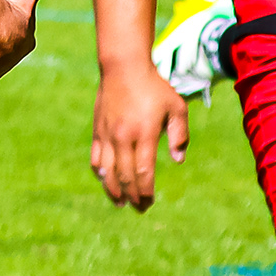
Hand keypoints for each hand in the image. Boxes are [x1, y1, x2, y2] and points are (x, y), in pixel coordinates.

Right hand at [88, 57, 189, 211]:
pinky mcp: (98, 131)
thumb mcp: (176, 107)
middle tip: (139, 208)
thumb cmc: (154, 87)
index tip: (150, 202)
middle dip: (132, 197)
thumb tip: (178, 160)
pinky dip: (100, 173)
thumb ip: (179, 135)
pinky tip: (106, 181)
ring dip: (114, 191)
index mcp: (144, 133)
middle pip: (125, 177)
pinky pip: (95, 158)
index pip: (143, 172)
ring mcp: (108, 135)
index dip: (146, 192)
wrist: (123, 67)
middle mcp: (123, 137)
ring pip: (107, 171)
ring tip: (121, 203)